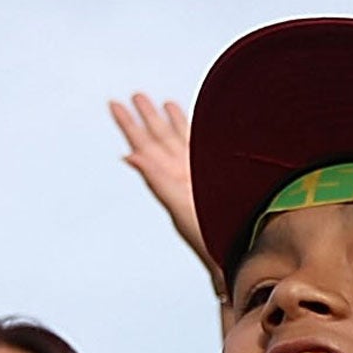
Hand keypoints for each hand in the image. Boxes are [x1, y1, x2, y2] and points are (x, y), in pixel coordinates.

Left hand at [109, 92, 217, 284]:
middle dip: (146, 118)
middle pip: (158, 140)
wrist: (237, 255)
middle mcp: (180, 176)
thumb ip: (155, 178)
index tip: (115, 105)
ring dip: (166, 123)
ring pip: (178, 142)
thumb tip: (130, 155)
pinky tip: (185, 123)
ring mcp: (197, 176)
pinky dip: (191, 133)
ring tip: (156, 103)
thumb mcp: (178, 204)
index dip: (129, 125)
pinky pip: (199, 150)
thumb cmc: (208, 238)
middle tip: (134, 96)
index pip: (144, 147)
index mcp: (168, 180)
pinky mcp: (214, 179)